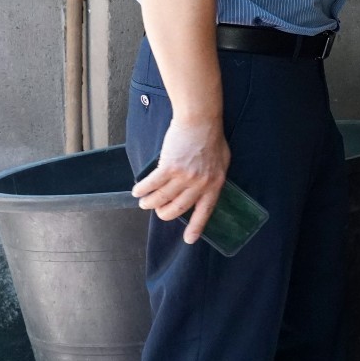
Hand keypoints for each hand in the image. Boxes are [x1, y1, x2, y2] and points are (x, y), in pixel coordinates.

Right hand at [130, 116, 229, 243]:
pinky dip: (142, 190)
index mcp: (215, 184)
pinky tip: (137, 191)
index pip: (205, 211)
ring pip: (161, 198)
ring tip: (144, 202)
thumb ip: (212, 178)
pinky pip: (151, 185)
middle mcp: (200, 184)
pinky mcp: (169, 167)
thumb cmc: (212, 138)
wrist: (200, 120)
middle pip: (178, 209)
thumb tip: (203, 191)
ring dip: (149, 203)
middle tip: (157, 210)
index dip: (196, 227)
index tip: (189, 240)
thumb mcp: (221, 162)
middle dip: (164, 213)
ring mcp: (185, 176)